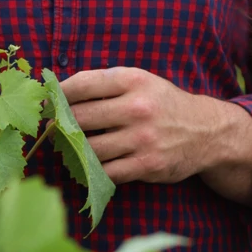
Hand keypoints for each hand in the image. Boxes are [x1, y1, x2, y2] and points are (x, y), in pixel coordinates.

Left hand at [60, 67, 229, 184]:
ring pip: (88, 149)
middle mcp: (137, 107)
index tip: (46, 104)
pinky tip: (91, 164)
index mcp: (134, 80)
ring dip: (74, 151)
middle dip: (59, 126)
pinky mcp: (146, 164)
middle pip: (79, 118)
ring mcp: (142, 137)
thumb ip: (104, 84)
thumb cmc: (162, 103)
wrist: (204, 130)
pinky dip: (93, 170)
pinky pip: (104, 172)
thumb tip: (56, 94)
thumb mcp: (140, 81)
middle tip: (52, 129)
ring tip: (70, 148)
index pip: (82, 84)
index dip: (57, 95)